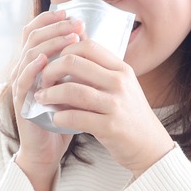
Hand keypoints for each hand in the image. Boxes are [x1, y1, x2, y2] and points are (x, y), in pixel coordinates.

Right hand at [10, 9, 81, 190]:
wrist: (48, 149)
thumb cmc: (61, 116)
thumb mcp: (70, 84)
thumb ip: (73, 63)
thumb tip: (88, 37)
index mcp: (33, 63)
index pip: (35, 31)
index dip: (50, 19)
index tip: (71, 13)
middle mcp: (23, 69)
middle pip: (32, 37)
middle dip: (55, 27)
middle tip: (75, 23)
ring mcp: (19, 85)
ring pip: (28, 54)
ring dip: (50, 43)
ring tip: (70, 37)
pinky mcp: (20, 101)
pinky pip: (22, 79)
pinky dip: (33, 67)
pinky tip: (45, 60)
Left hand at [31, 39, 174, 175]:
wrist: (149, 146)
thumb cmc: (129, 114)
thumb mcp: (121, 85)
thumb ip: (100, 69)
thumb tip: (74, 44)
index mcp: (121, 69)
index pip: (87, 46)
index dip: (64, 50)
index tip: (53, 62)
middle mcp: (119, 82)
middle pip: (74, 63)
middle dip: (50, 70)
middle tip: (42, 80)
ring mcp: (116, 104)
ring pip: (72, 90)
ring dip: (50, 93)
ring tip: (41, 98)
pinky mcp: (110, 126)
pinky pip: (76, 117)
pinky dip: (60, 117)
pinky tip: (55, 118)